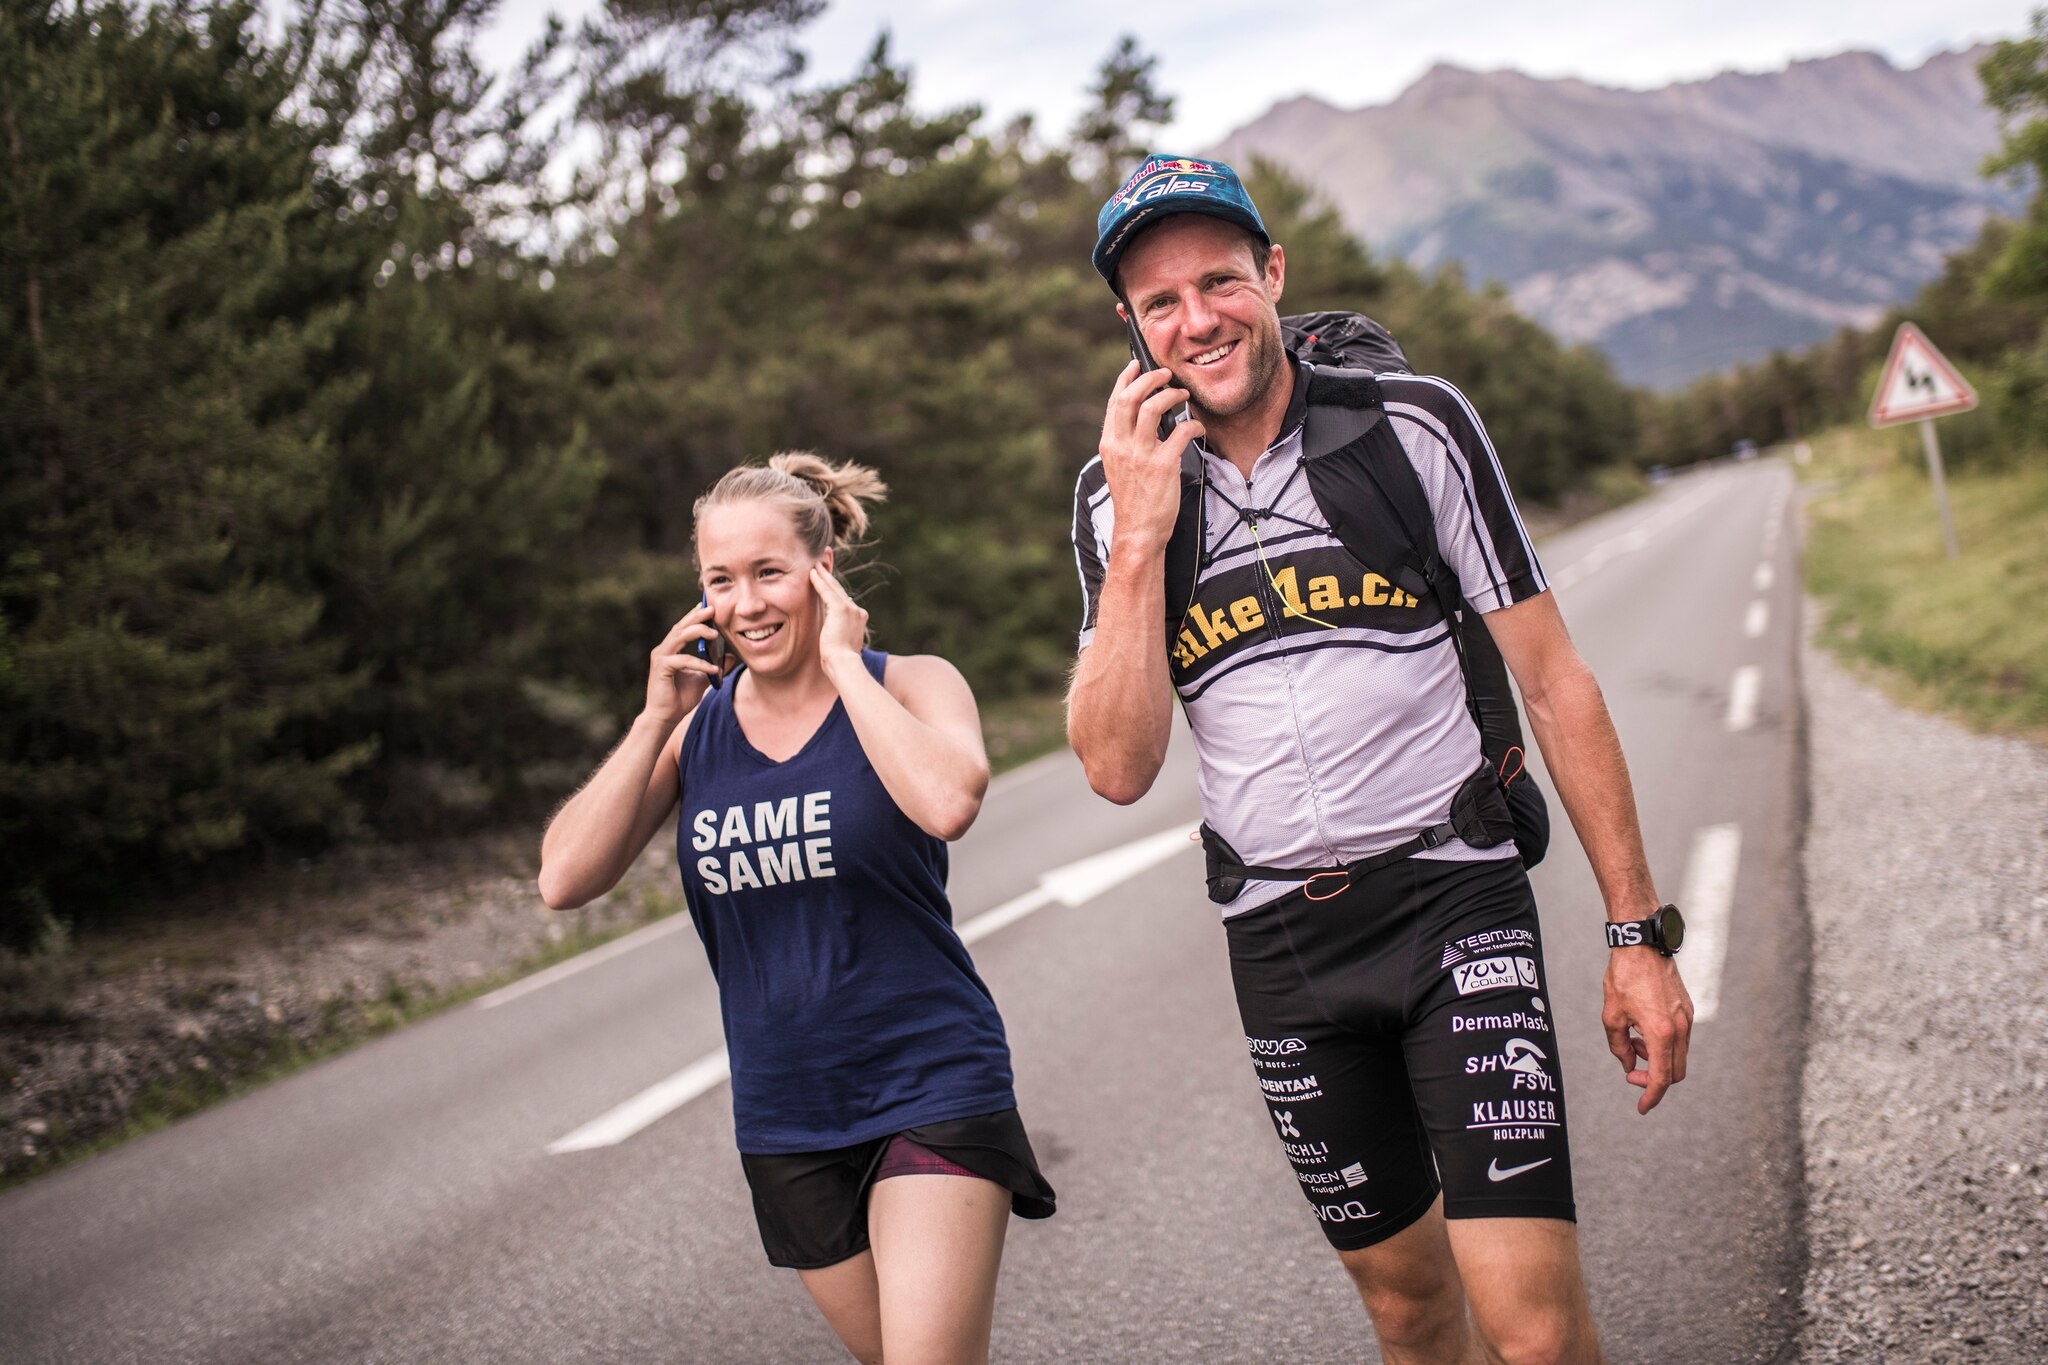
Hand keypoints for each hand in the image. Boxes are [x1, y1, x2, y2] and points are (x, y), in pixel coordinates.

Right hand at [641, 601, 722, 725]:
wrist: (665, 717)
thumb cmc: (679, 698)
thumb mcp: (703, 679)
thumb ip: (715, 667)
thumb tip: (732, 657)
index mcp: (671, 649)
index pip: (684, 627)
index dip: (695, 616)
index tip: (709, 607)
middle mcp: (663, 649)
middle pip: (681, 627)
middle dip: (697, 616)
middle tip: (713, 609)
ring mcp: (660, 657)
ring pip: (679, 637)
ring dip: (698, 632)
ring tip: (715, 634)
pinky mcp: (661, 668)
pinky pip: (683, 660)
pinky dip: (699, 663)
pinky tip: (713, 668)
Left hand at [809, 565, 866, 677]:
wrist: (845, 664)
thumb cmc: (840, 661)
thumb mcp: (841, 643)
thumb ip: (838, 633)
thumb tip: (832, 633)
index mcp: (858, 618)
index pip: (843, 599)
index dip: (834, 588)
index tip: (828, 579)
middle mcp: (857, 611)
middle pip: (840, 589)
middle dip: (830, 575)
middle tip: (822, 561)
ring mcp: (850, 609)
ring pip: (834, 587)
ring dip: (823, 574)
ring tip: (815, 563)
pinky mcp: (841, 609)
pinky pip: (827, 591)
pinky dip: (819, 582)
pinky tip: (811, 573)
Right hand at [1098, 358, 1204, 553]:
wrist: (1138, 531)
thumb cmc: (1134, 500)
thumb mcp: (1120, 467)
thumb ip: (1126, 442)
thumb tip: (1143, 415)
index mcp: (1109, 444)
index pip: (1115, 402)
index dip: (1126, 379)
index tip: (1136, 365)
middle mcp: (1121, 445)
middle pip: (1131, 397)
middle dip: (1150, 379)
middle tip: (1166, 375)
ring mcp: (1141, 455)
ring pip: (1152, 407)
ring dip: (1171, 395)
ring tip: (1183, 395)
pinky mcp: (1163, 465)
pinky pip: (1181, 432)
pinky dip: (1192, 424)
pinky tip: (1196, 427)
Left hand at [1601, 946, 1693, 1113]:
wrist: (1642, 945)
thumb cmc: (1623, 977)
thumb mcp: (1611, 1015)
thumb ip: (1619, 1046)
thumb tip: (1629, 1065)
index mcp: (1661, 1032)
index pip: (1661, 1078)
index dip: (1651, 1096)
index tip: (1641, 1107)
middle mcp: (1680, 1028)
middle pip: (1675, 1072)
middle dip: (1654, 1080)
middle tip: (1631, 1072)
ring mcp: (1687, 1018)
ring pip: (1678, 1056)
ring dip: (1657, 1060)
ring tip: (1633, 1044)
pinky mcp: (1687, 1010)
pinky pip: (1680, 1039)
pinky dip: (1663, 1046)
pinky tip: (1642, 1032)